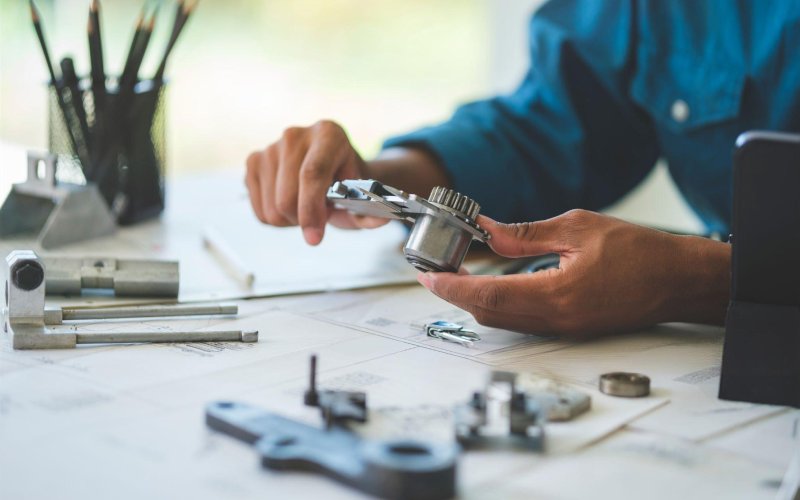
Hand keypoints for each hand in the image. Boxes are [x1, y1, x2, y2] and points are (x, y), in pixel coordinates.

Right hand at [245, 120, 387, 244]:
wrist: (330, 169)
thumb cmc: (347, 185)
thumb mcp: (362, 198)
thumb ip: (369, 212)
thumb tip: (381, 221)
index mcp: (329, 135)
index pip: (312, 174)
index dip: (311, 209)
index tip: (314, 238)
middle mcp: (296, 135)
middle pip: (287, 197)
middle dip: (302, 220)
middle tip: (319, 216)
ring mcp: (271, 146)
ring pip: (271, 207)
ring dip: (289, 220)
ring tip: (306, 208)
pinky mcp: (253, 161)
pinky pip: (258, 208)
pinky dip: (274, 217)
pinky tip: (289, 203)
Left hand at [417, 210, 730, 337]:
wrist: (679, 281)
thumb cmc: (641, 252)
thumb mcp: (578, 228)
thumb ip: (526, 234)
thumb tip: (488, 233)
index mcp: (556, 294)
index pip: (487, 294)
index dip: (450, 286)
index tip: (425, 275)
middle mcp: (555, 319)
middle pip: (488, 312)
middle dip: (455, 293)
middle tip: (434, 270)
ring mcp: (563, 328)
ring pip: (502, 320)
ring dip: (474, 299)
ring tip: (456, 274)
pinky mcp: (569, 327)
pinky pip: (521, 321)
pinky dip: (498, 304)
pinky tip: (491, 284)